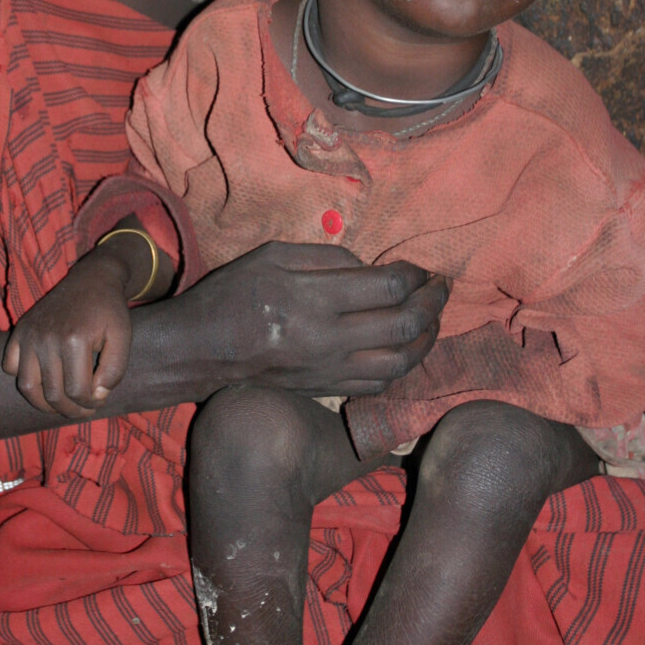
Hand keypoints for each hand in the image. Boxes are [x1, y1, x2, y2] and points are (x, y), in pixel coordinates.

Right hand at [3, 249, 132, 416]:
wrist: (92, 280)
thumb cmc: (109, 311)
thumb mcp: (123, 338)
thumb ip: (114, 370)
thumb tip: (96, 395)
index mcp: (74, 340)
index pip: (77, 392)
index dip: (90, 403)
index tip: (100, 399)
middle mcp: (47, 338)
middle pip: (53, 394)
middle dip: (71, 410)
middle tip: (84, 409)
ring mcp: (30, 335)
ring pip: (28, 386)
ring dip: (44, 404)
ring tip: (62, 404)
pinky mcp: (20, 331)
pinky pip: (10, 366)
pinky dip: (24, 378)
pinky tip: (43, 379)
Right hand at [179, 241, 445, 397]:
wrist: (202, 349)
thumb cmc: (233, 293)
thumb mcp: (272, 254)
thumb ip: (327, 257)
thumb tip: (370, 267)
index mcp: (313, 298)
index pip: (388, 287)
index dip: (415, 275)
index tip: (420, 266)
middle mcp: (328, 338)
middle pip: (404, 325)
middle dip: (433, 303)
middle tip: (441, 287)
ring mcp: (329, 369)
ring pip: (401, 362)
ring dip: (427, 339)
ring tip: (433, 319)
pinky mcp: (327, 389)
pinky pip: (380, 383)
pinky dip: (403, 365)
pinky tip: (406, 348)